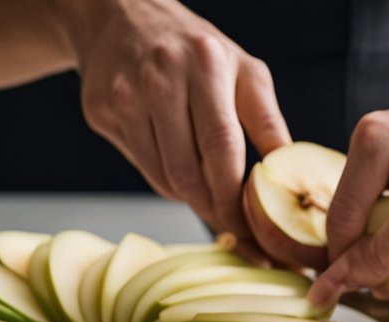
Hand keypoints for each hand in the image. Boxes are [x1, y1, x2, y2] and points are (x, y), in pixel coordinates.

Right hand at [61, 0, 289, 246]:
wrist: (122, 15)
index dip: (235, 199)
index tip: (251, 230)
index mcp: (204, 63)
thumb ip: (267, 122)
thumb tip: (287, 177)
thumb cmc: (194, 49)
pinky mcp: (101, 112)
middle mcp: (160, 78)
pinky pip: (142, 167)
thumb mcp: (243, 70)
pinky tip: (179, 168)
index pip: (222, 148)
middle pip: (188, 172)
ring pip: (163, 178)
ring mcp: (124, 96)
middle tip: (234, 231)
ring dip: (191, 198)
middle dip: (215, 210)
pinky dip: (166, 180)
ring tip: (211, 198)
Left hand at [307, 100, 388, 306]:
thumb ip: (349, 211)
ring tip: (386, 285)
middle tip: (349, 285)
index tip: (330, 270)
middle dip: (362, 276)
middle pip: (386, 250)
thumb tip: (331, 274)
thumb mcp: (372, 161)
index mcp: (384, 141)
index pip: (345, 219)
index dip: (334, 255)